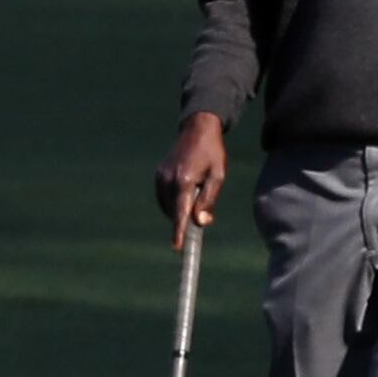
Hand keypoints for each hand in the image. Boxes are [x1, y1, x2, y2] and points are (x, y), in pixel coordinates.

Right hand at [155, 114, 227, 250]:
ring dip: (179, 209)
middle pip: (174, 211)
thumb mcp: (218, 176)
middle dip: (186, 218)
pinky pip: (163, 196)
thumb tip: (200, 222)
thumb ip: (209, 200)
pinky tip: (185, 195)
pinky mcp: (158, 173)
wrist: (198, 130)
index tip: (177, 246)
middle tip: (202, 214)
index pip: (181, 212)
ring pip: (167, 205)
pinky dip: (173, 202)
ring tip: (196, 195)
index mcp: (184, 180)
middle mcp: (168, 179)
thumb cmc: (212, 153)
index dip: (179, 231)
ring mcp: (161, 176)